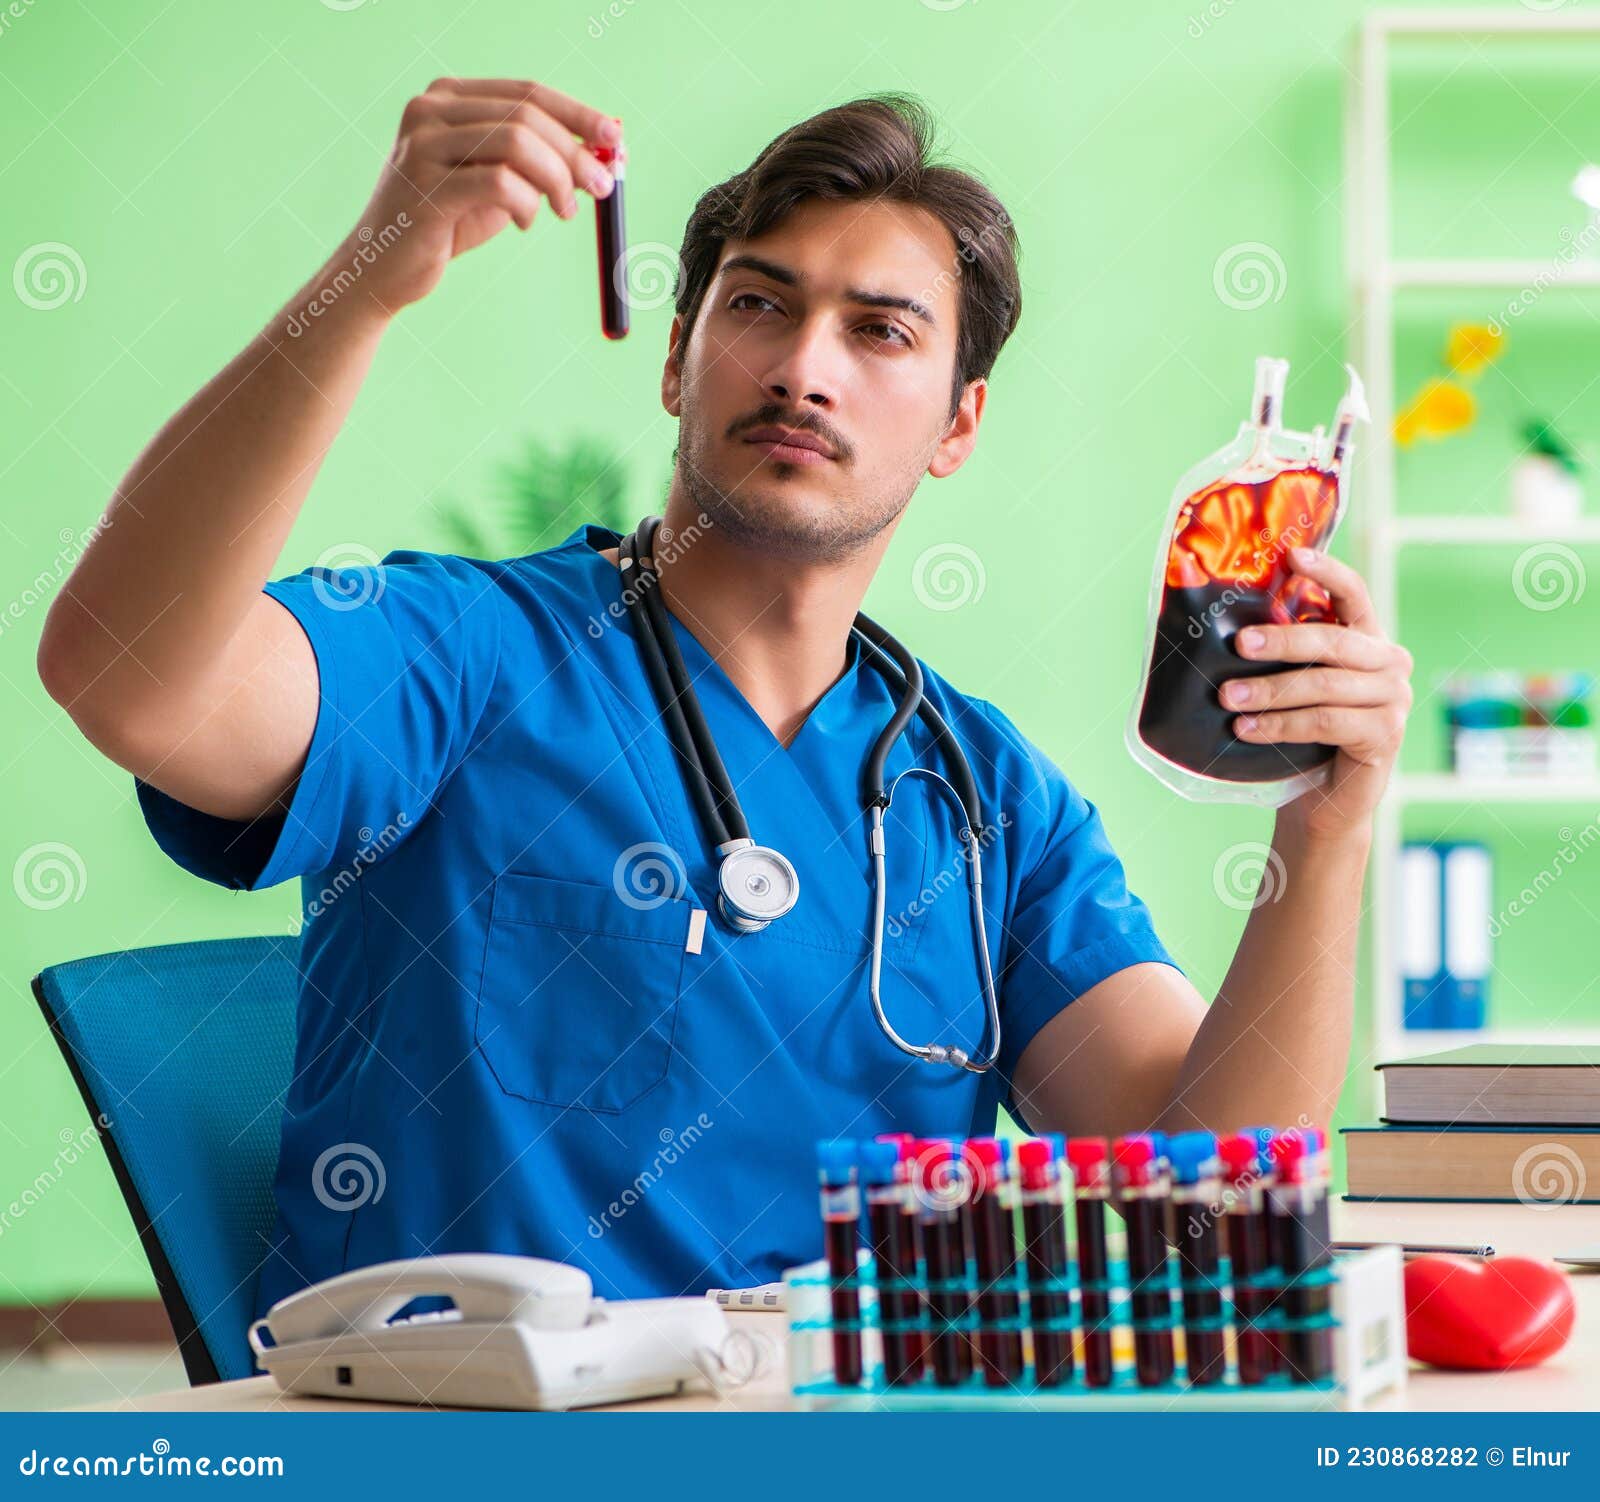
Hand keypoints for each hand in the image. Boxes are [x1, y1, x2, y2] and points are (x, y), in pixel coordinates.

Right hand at [318, 77, 621, 318]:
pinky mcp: (426, 188)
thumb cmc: (446, 225)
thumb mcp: (499, 186)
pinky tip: (524, 222)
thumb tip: (603, 155)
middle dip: (575, 151)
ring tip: (564, 211)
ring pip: (516, 143)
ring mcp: (423, 145)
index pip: (528, 92)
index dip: (578, 114)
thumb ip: (539, 164)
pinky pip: (500, 184)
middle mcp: (430, 110)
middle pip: (526, 115)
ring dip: (556, 179)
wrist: (385, 269)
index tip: (616, 138)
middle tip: (601, 186)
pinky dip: (526, 204)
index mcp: (448, 98)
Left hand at [1219, 547, 1412, 841]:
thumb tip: (1219, 626)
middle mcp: (1389, 662)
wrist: (1321, 799)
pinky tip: (1248, 729)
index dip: (1327, 572)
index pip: (1353, 593)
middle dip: (1282, 641)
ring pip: (1325, 685)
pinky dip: (1281, 724)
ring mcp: (1393, 699)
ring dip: (1271, 691)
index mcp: (1367, 638)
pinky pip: (1327, 722)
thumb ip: (1277, 655)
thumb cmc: (1300, 733)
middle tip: (1239, 643)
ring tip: (1228, 697)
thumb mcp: (1290, 685)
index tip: (1293, 555)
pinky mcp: (1385, 735)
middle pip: (1333, 641)